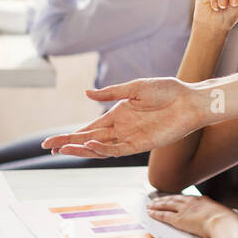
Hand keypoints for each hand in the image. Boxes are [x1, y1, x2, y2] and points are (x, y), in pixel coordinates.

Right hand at [41, 77, 203, 156]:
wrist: (189, 100)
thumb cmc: (166, 90)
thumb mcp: (134, 87)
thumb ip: (111, 93)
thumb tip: (86, 94)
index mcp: (117, 114)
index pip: (88, 128)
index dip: (69, 136)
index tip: (50, 142)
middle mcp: (121, 129)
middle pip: (89, 140)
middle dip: (69, 144)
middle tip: (49, 148)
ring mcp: (130, 137)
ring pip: (100, 148)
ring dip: (82, 149)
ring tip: (63, 149)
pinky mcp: (141, 144)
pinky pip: (117, 150)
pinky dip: (102, 149)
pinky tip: (89, 145)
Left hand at [146, 194, 236, 237]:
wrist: (223, 223)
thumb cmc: (228, 221)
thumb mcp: (231, 214)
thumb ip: (230, 213)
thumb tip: (235, 214)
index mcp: (203, 200)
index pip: (187, 198)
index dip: (178, 198)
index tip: (174, 198)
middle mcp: (192, 202)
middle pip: (174, 198)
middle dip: (164, 199)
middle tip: (156, 200)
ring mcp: (184, 209)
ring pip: (166, 205)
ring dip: (157, 205)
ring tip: (150, 205)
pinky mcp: (179, 219)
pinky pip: (164, 215)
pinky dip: (156, 213)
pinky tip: (150, 212)